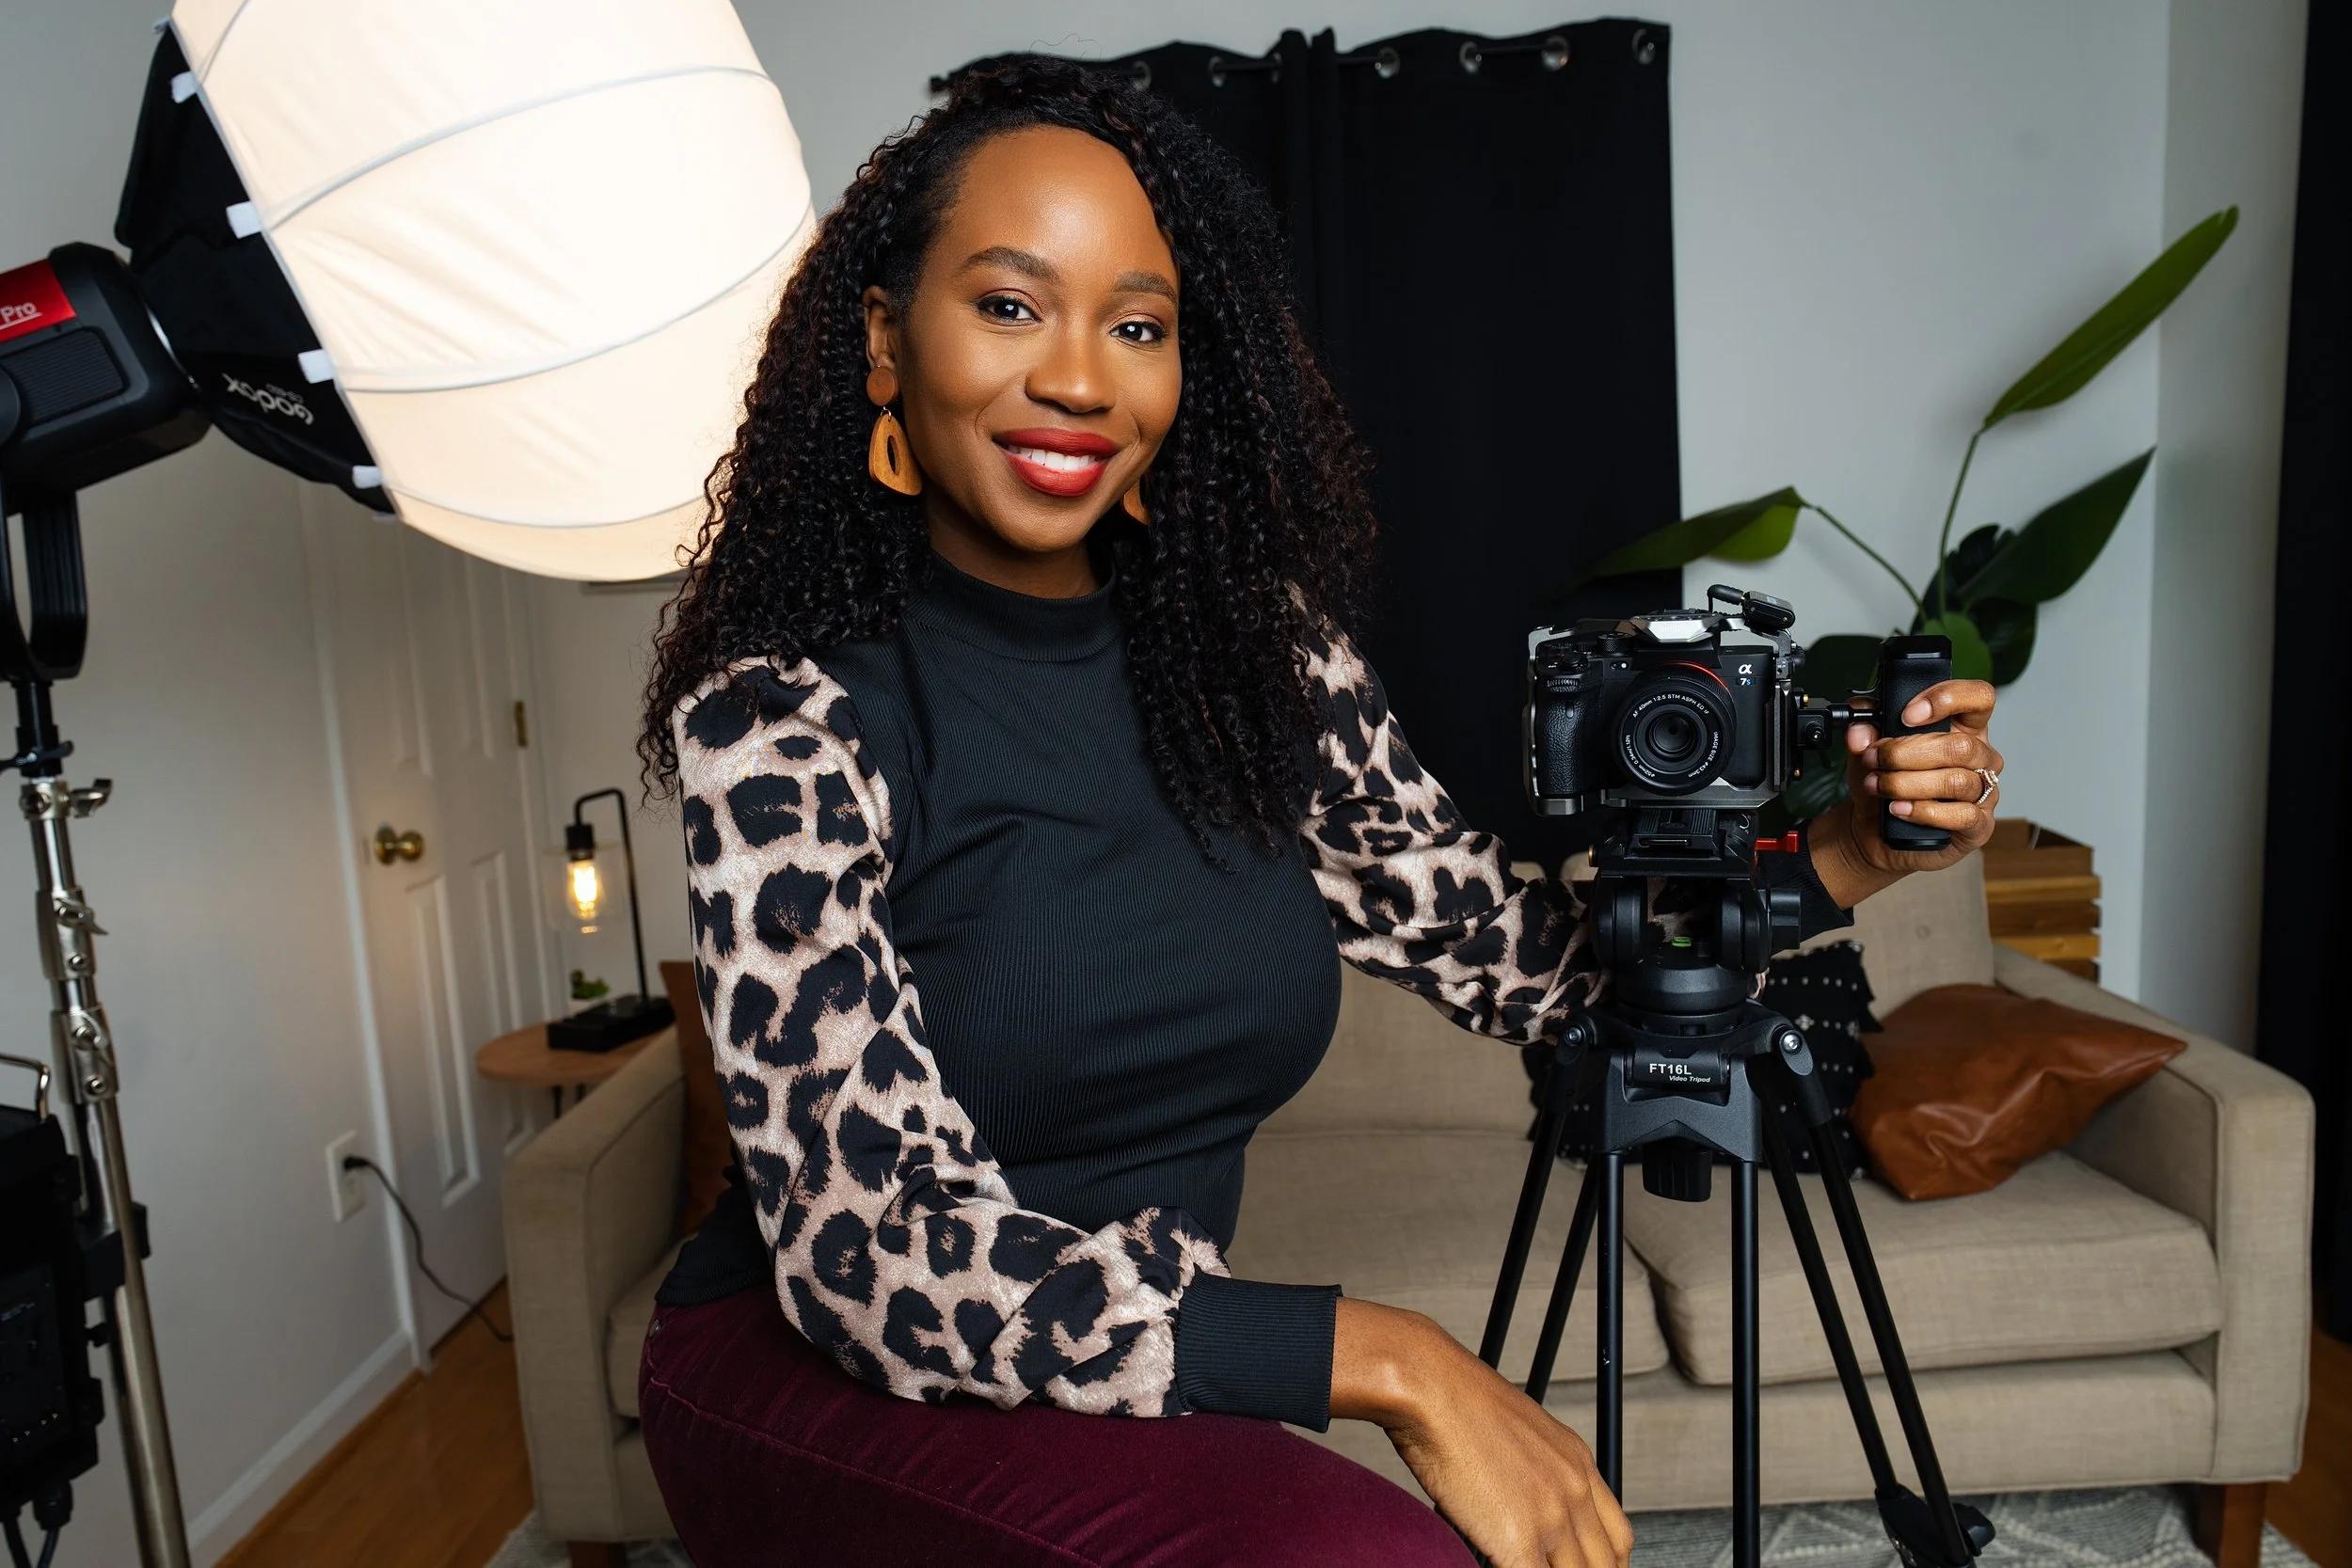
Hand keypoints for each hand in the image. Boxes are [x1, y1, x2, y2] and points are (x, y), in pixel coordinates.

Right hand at [1331, 1298, 1632, 1567]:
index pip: (1618, 1536)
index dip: (1608, 1563)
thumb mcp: (1520, 1429)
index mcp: (1578, 1464)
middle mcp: (1574, 1490)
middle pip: (1607, 1564)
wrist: (1432, 1388)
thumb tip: (1522, 1496)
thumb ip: (1535, 1469)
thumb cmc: (1457, 1401)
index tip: (1585, 1567)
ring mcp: (1550, 1517)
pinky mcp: (1518, 1540)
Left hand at [1808, 679, 2003, 908]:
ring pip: (1957, 781)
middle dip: (1906, 753)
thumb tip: (1859, 730)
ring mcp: (1983, 791)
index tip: (1907, 715)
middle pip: (1960, 746)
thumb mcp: (1865, 749)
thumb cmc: (1881, 781)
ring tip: (1878, 786)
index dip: (1947, 699)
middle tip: (1875, 759)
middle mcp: (1980, 756)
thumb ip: (1861, 730)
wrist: (1872, 829)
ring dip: (1907, 783)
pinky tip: (1899, 809)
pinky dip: (1924, 811)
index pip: (1978, 698)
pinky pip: (1962, 816)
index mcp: (1962, 727)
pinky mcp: (1978, 825)